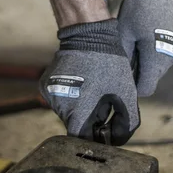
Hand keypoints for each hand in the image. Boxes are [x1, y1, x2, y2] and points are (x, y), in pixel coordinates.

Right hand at [39, 19, 139, 145]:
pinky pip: (58, 97)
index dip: (94, 136)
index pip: (81, 138)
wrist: (87, 33)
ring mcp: (48, 94)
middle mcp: (58, 106)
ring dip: (78, 106)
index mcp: (76, 112)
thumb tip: (119, 138)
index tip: (103, 128)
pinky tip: (80, 81)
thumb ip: (127, 120)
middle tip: (102, 101)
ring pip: (66, 111)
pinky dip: (69, 94)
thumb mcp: (126, 92)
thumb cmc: (108, 63)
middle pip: (73, 125)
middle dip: (88, 118)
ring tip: (91, 88)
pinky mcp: (45, 84)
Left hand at [118, 0, 172, 96]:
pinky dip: (163, 46)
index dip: (135, 86)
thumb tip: (123, 73)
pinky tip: (155, 30)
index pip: (146, 87)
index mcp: (155, 58)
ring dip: (153, 56)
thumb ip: (124, 55)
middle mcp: (172, 57)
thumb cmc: (140, 6)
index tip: (127, 78)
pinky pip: (172, 50)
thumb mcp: (125, 31)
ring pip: (164, 62)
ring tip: (144, 36)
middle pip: (155, 74)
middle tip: (132, 49)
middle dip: (143, 68)